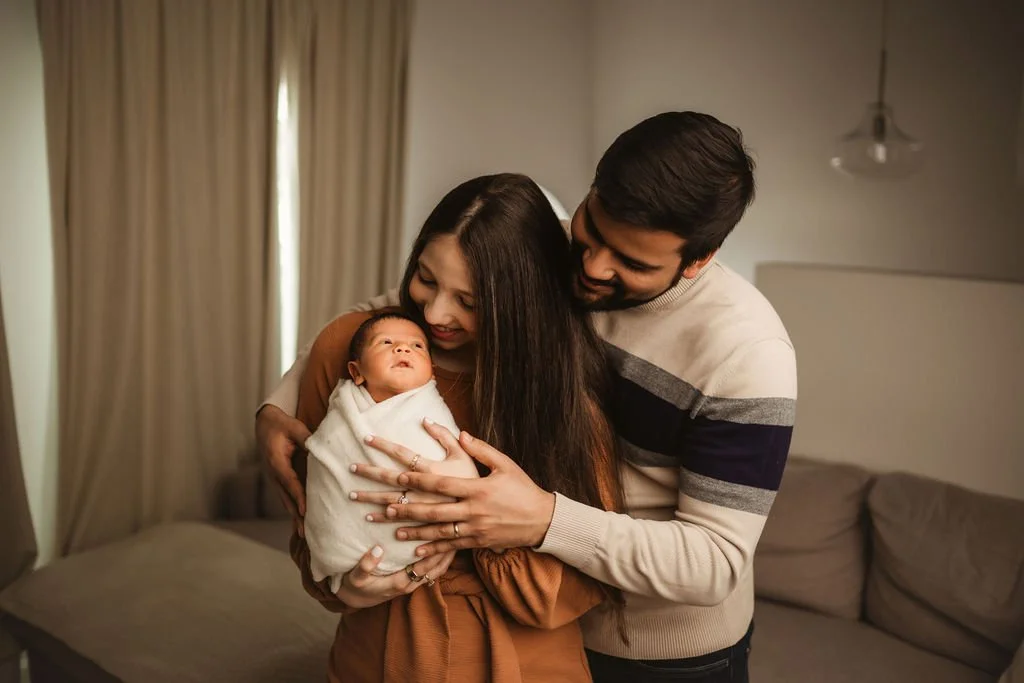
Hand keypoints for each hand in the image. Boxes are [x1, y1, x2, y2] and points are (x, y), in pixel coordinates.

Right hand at [255, 404, 310, 536]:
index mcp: (277, 462)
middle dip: (296, 515)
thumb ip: (307, 439)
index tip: (304, 512)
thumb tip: (322, 450)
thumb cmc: (281, 424)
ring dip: (294, 516)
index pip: (290, 483)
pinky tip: (300, 519)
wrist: (264, 423)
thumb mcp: (294, 427)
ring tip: (303, 534)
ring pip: (285, 500)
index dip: (298, 497)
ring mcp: (274, 477)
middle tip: (304, 533)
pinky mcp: (278, 478)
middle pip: (286, 498)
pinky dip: (293, 507)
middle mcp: (274, 473)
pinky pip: (286, 495)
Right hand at [335, 545, 455, 608]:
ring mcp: (413, 583)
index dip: (433, 551)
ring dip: (448, 555)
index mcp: (399, 583)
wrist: (356, 599)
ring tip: (459, 536)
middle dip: (447, 551)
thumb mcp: (355, 577)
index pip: (423, 566)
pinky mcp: (413, 580)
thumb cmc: (356, 586)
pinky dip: (442, 559)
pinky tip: (447, 546)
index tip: (442, 533)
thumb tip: (377, 548)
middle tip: (458, 530)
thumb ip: (365, 565)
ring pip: (437, 570)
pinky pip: (433, 571)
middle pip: (436, 568)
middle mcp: (410, 585)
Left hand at [351, 423, 555, 555]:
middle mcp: (471, 510)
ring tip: (391, 528)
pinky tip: (414, 549)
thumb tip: (461, 433)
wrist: (542, 519)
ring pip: (437, 530)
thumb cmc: (523, 488)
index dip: (417, 481)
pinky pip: (450, 546)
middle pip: (431, 509)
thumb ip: (480, 449)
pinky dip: (431, 548)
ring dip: (412, 530)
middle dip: (404, 507)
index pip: (440, 484)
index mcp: (476, 488)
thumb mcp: (505, 464)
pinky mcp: (477, 542)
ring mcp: (473, 529)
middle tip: (381, 506)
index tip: (398, 477)